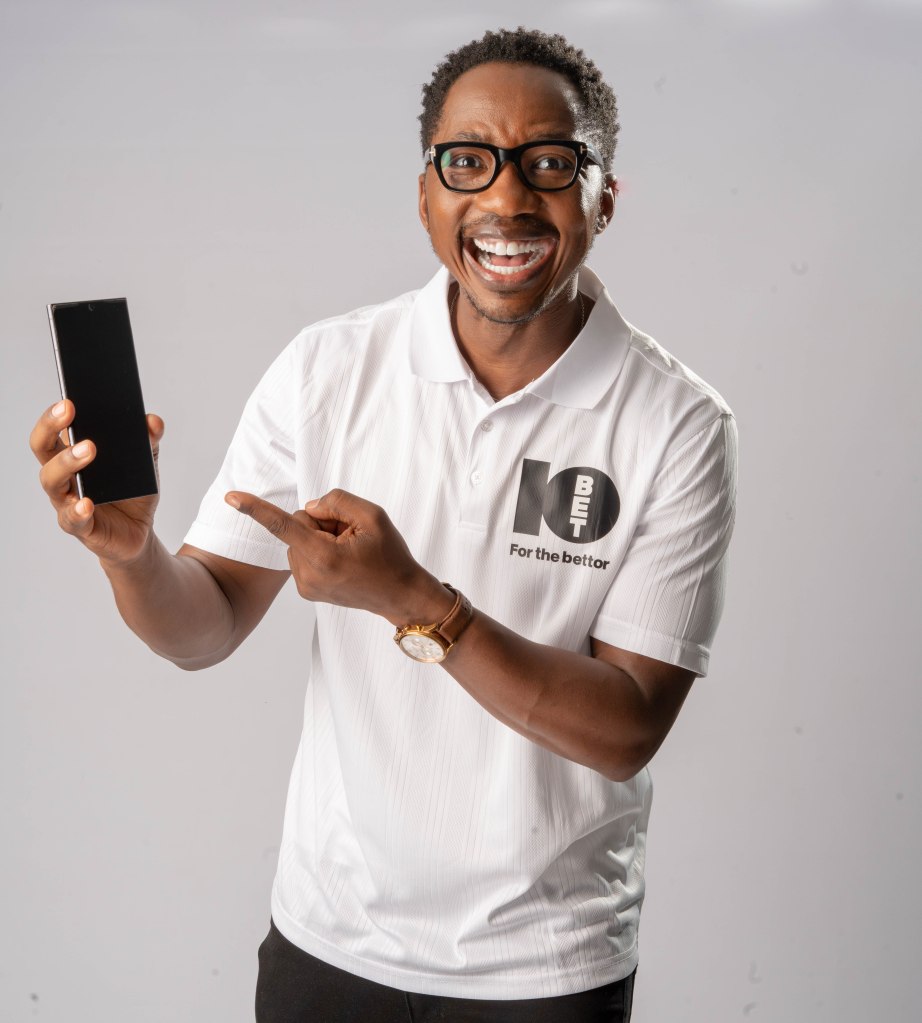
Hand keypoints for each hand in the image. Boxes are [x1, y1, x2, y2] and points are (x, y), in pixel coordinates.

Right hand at [30, 399, 163, 566]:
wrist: (139, 532)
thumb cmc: (132, 492)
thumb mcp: (146, 464)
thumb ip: (149, 442)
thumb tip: (153, 421)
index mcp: (71, 454)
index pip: (53, 428)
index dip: (55, 412)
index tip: (68, 396)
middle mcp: (62, 475)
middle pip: (43, 447)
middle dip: (51, 425)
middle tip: (70, 410)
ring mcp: (66, 501)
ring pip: (52, 480)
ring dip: (67, 462)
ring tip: (89, 448)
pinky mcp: (80, 526)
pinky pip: (72, 518)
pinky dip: (78, 509)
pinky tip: (88, 502)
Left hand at [225, 488, 451, 624]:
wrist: (401, 596)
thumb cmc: (391, 556)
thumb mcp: (373, 516)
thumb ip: (336, 501)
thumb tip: (308, 508)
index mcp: (323, 556)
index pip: (283, 525)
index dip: (255, 508)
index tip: (229, 496)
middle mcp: (308, 574)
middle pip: (297, 526)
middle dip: (320, 523)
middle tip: (352, 537)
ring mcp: (305, 586)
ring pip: (299, 541)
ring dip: (321, 539)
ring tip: (350, 553)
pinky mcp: (306, 591)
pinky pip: (303, 556)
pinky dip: (319, 553)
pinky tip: (343, 564)